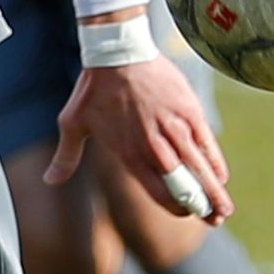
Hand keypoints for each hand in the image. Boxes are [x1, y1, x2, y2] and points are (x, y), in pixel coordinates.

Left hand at [49, 54, 233, 222]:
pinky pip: (207, 143)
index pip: (158, 191)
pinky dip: (215, 161)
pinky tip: (221, 176)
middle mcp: (154, 145)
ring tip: (225, 209)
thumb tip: (49, 181)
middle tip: (215, 220)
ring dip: (215, 190)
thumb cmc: (93, 90)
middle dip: (201, 206)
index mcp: (129, 153)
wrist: (117, 52)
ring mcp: (175, 128)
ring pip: (200, 167)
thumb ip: (66, 158)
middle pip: (184, 185)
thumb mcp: (72, 124)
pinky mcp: (189, 111)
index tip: (185, 215)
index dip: (174, 207)